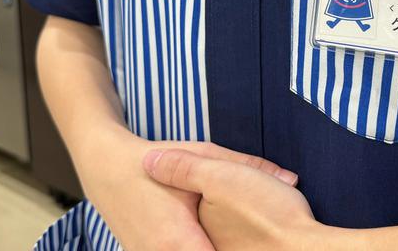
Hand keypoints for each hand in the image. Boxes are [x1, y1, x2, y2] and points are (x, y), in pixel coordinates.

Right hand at [77, 127, 297, 250]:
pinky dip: (197, 245)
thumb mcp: (202, 156)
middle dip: (232, 249)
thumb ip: (247, 167)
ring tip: (239, 240)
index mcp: (177, 239)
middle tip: (255, 244)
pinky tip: (213, 238)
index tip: (262, 248)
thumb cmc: (154, 161)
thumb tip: (292, 178)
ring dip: (216, 246)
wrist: (105, 168)